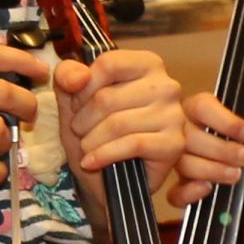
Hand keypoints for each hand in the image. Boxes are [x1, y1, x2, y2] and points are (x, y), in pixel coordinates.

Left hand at [55, 48, 190, 195]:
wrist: (109, 179)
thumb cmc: (95, 132)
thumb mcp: (73, 99)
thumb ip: (68, 76)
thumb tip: (78, 76)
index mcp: (147, 65)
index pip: (108, 64)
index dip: (82, 89)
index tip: (76, 106)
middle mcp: (167, 86)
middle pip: (108, 98)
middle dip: (83, 121)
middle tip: (81, 133)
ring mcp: (174, 115)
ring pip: (118, 124)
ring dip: (91, 142)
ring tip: (87, 148)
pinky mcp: (174, 144)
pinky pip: (131, 145)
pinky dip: (104, 155)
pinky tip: (92, 162)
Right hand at [168, 91, 243, 206]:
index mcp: (210, 110)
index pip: (202, 106)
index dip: (223, 121)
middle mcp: (192, 133)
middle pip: (188, 137)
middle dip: (220, 149)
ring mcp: (189, 161)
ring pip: (183, 164)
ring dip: (210, 170)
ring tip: (236, 175)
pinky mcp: (192, 189)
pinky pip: (175, 194)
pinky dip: (188, 193)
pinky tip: (208, 190)